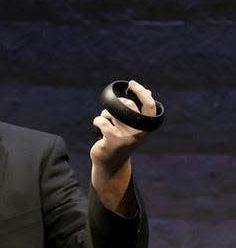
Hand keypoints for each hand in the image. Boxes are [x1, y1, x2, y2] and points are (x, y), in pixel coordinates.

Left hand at [90, 79, 157, 212]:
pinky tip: (98, 128)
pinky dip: (97, 121)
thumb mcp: (134, 126)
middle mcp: (139, 132)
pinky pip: (101, 120)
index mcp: (146, 128)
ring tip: (106, 125)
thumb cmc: (122, 140)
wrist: (111, 163)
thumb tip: (149, 91)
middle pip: (126, 105)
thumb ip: (140, 110)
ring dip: (105, 115)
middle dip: (116, 104)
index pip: (150, 105)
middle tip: (111, 114)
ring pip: (111, 112)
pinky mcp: (112, 140)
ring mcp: (126, 137)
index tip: (132, 83)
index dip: (142, 92)